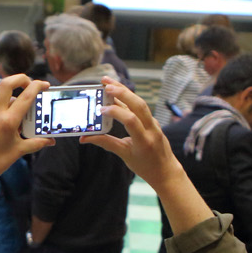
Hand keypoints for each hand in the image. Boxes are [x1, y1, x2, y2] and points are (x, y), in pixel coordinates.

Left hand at [0, 75, 52, 205]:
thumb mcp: (18, 152)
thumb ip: (36, 143)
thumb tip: (50, 141)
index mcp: (7, 121)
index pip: (25, 96)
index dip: (37, 86)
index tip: (45, 84)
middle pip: (7, 83)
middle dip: (21, 78)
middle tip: (31, 83)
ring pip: (4, 99)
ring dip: (17, 102)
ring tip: (26, 123)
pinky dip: (8, 113)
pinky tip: (13, 130)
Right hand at [80, 77, 185, 191]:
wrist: (166, 170)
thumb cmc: (145, 166)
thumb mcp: (124, 155)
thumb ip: (106, 143)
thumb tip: (85, 138)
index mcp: (144, 141)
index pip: (131, 120)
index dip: (116, 112)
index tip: (101, 110)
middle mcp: (151, 129)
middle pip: (138, 105)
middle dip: (122, 92)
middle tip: (105, 84)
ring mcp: (153, 123)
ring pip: (139, 102)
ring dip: (124, 90)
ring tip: (107, 82)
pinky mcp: (151, 120)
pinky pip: (139, 106)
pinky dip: (127, 98)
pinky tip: (115, 92)